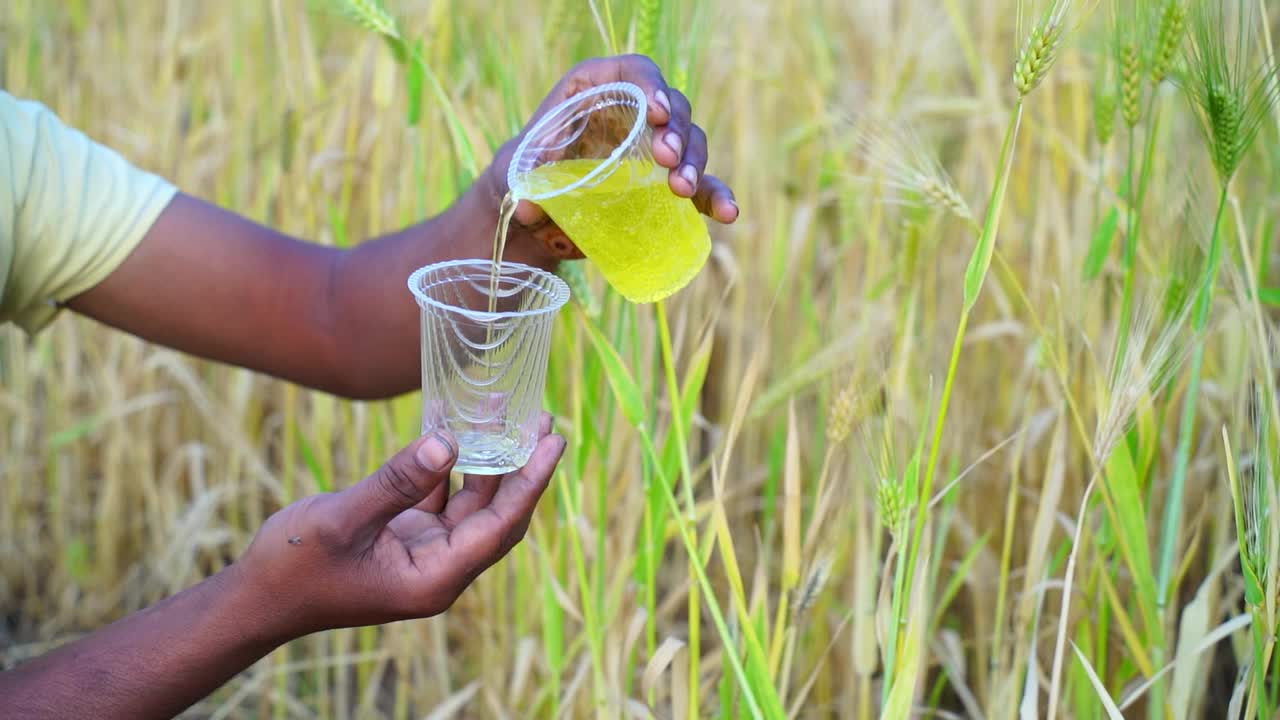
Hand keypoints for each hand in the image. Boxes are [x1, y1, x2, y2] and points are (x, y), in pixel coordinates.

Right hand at [237, 414, 564, 635]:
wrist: (255, 597)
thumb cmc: (293, 566)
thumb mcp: (343, 519)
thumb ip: (397, 482)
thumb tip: (448, 442)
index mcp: (434, 578)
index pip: (499, 526)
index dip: (530, 481)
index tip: (554, 441)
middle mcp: (439, 568)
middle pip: (496, 513)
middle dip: (520, 465)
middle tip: (543, 417)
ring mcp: (424, 552)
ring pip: (470, 500)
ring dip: (484, 457)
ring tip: (501, 407)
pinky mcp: (405, 537)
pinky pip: (438, 494)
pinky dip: (446, 460)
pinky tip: (448, 419)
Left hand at [484, 55, 739, 260]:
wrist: (536, 212)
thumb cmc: (522, 177)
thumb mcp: (512, 171)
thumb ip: (519, 180)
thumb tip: (530, 205)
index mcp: (597, 88)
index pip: (634, 72)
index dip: (649, 85)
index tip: (654, 112)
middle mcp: (633, 111)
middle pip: (671, 107)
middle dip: (675, 129)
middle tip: (667, 157)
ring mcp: (654, 147)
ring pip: (691, 142)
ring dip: (694, 163)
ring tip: (682, 190)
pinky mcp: (667, 184)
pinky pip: (701, 186)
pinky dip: (716, 198)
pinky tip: (729, 214)